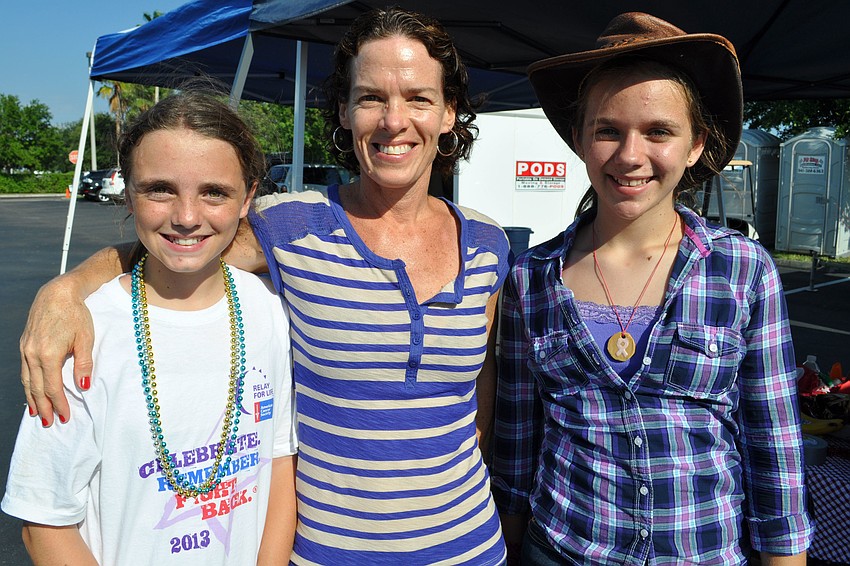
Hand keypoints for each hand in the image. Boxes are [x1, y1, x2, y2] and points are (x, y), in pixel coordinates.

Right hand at [19, 277, 93, 425]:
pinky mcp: (24, 345)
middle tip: (50, 423)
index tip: (64, 417)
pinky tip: (31, 392)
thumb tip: (84, 386)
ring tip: (38, 414)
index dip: (58, 404)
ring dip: (33, 399)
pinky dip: (27, 385)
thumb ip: (84, 364)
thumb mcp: (86, 339)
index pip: (52, 387)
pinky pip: (25, 370)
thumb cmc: (76, 315)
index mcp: (48, 354)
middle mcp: (32, 354)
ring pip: (27, 381)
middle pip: (36, 388)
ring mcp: (25, 349)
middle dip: (44, 407)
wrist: (57, 294)